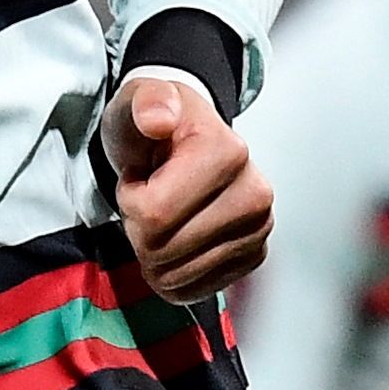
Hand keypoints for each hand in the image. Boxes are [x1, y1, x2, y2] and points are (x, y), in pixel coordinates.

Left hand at [101, 73, 270, 298]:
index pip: (155, 214)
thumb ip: (144, 102)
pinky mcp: (252, 256)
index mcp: (228, 153)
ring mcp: (258, 229)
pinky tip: (175, 238)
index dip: (130, 200)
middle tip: (148, 196)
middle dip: (138, 228)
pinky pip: (195, 289)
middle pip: (164, 249)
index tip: (140, 175)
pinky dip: (171, 272)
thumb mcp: (138, 100)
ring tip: (162, 212)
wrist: (180, 141)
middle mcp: (254, 194)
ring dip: (153, 251)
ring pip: (176, 275)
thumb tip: (158, 117)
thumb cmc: (153, 124)